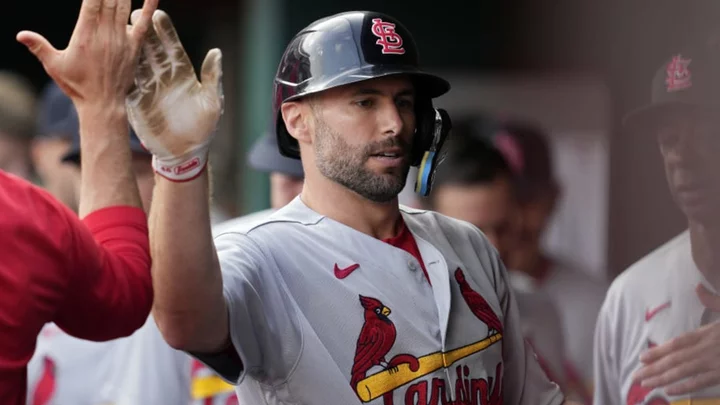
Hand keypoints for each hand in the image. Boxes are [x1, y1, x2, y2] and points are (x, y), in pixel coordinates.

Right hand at [17, 0, 156, 110]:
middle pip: (109, 0)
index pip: (92, 2)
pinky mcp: (134, 47)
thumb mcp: (55, 65)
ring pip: (124, 7)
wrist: (102, 104)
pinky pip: (144, 23)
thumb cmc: (77, 85)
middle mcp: (105, 34)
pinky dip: (149, 7)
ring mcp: (121, 39)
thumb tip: (20, 35)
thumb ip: (39, 46)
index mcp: (85, 34)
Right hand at [126, 9, 222, 181]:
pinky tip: (110, 58)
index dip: (165, 31)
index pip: (172, 46)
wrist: (185, 153)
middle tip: (132, 14)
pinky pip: (125, 83)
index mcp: (183, 73)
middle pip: (151, 48)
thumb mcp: (212, 103)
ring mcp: (148, 87)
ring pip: (135, 61)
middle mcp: (164, 76)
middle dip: (142, 31)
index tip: (157, 15)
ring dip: (127, 46)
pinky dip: (118, 70)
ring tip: (117, 30)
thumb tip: (216, 52)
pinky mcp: (135, 101)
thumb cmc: (203, 128)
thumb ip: (212, 77)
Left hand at [632, 284, 719, 394]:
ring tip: (645, 384)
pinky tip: (670, 392)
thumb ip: (713, 300)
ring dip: (663, 378)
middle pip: (675, 359)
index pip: (677, 343)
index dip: (658, 350)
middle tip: (635, 376)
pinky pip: (702, 382)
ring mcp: (716, 361)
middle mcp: (708, 347)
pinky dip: (685, 388)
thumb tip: (698, 287)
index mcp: (708, 333)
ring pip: (684, 371)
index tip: (642, 357)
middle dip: (653, 368)